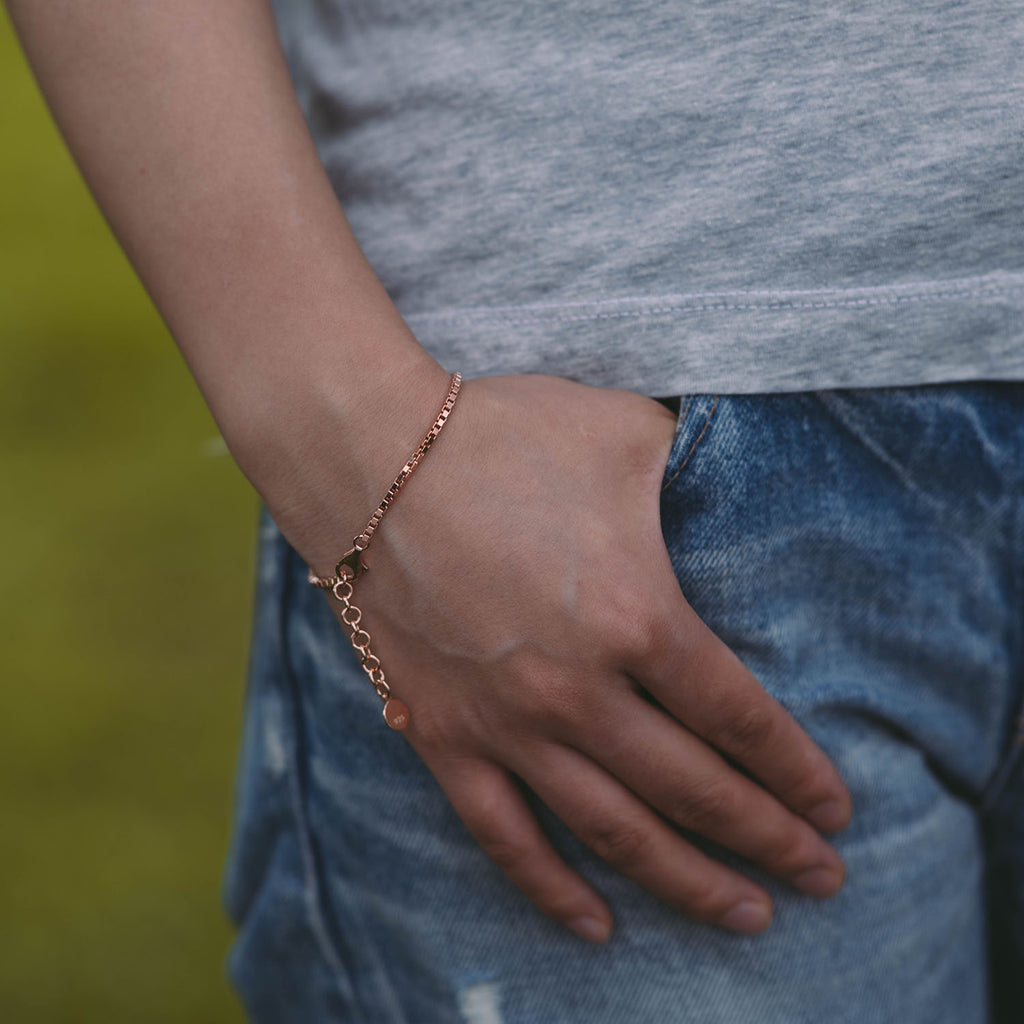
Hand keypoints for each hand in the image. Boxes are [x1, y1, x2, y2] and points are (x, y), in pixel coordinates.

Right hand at [290, 374, 852, 941]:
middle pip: (694, 790)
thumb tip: (730, 480)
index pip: (740, 719)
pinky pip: (503, 836)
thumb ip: (692, 466)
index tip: (835, 808)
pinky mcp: (443, 736)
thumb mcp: (623, 433)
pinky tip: (598, 925)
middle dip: (770, 841)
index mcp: (635, 616)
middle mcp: (578, 690)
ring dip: (687, 883)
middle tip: (823, 878)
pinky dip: (553, 889)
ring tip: (746, 916)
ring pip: (613, 833)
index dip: (796, 772)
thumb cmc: (501, 436)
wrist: (369, 458)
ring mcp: (506, 723)